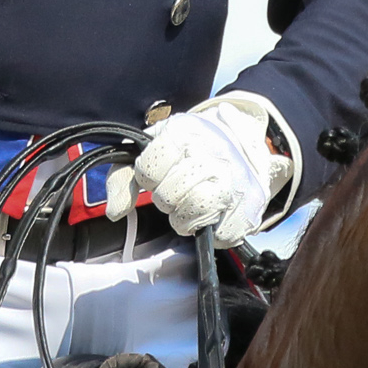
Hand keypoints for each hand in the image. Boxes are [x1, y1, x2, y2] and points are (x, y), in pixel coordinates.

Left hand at [133, 92, 285, 241]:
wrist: (240, 142)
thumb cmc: (189, 149)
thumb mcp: (152, 148)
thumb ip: (124, 178)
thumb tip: (115, 212)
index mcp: (185, 132)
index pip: (148, 170)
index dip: (148, 177)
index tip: (157, 173)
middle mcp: (214, 153)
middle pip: (169, 196)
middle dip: (166, 199)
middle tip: (176, 190)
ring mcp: (236, 180)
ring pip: (195, 215)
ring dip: (185, 218)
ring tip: (190, 205)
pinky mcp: (252, 205)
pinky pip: (221, 235)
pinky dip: (212, 231)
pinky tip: (212, 214)